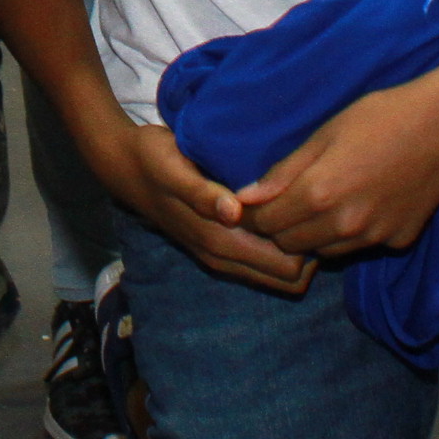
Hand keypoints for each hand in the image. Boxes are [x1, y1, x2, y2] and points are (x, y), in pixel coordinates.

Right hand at [84, 116, 311, 295]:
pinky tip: (281, 215)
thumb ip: (202, 193)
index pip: (287, 268)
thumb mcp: (175, 169)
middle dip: (308, 250)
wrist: (124, 166)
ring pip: (278, 274)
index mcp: (219, 242)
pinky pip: (263, 263)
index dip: (307, 245)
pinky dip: (279, 248)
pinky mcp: (219, 247)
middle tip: (313, 210)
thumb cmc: (154, 161)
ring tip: (300, 211)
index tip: (314, 213)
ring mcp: (221, 256)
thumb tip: (232, 212)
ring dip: (295, 251)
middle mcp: (224, 257)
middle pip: (289, 277)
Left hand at [234, 65, 438, 261]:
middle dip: (279, 227)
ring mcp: (374, 237)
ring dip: (312, 234)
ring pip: (323, 251)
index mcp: (320, 193)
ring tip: (319, 202)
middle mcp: (345, 225)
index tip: (252, 202)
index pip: (267, 224)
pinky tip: (357, 204)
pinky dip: (347, 234)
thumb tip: (245, 198)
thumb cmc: (379, 117)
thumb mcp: (323, 134)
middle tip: (283, 201)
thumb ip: (283, 172)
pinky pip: (357, 247)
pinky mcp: (398, 241)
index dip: (253, 214)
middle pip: (290, 244)